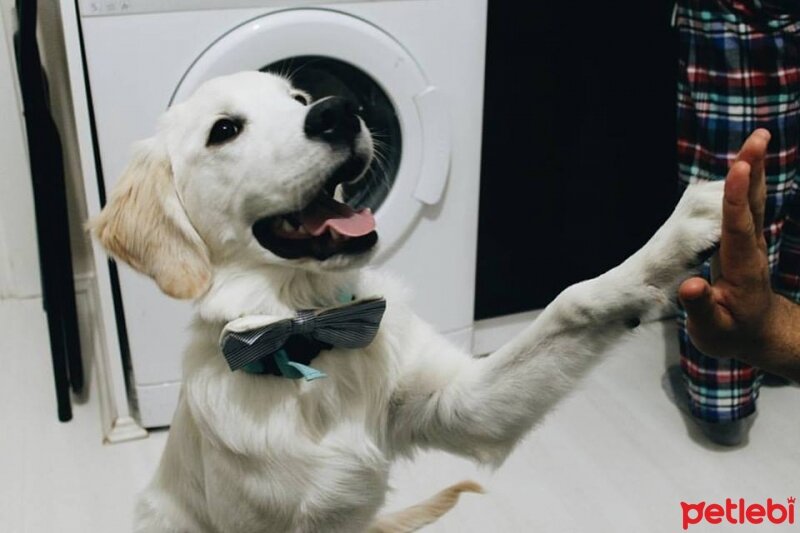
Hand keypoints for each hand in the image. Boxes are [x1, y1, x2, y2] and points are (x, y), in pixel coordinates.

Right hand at [677, 130, 777, 362]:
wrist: (761, 334)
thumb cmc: (732, 334)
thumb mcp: (712, 332)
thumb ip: (700, 308)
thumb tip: (690, 285)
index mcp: (741, 269)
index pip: (738, 228)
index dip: (736, 199)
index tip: (739, 169)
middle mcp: (750, 250)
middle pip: (753, 204)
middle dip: (755, 171)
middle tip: (759, 137)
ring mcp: (751, 243)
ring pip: (754, 201)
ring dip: (755, 168)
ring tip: (757, 138)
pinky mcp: (746, 240)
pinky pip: (747, 205)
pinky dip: (748, 181)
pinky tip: (745, 163)